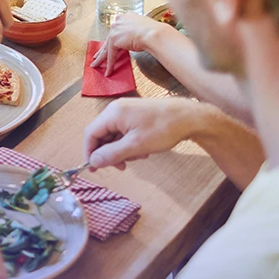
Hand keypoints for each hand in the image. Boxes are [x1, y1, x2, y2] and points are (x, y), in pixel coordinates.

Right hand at [82, 97, 202, 169]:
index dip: (90, 152)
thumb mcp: (135, 146)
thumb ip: (111, 154)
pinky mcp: (136, 114)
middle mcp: (116, 109)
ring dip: (122, 150)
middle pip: (102, 134)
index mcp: (112, 114)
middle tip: (122, 166)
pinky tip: (143, 149)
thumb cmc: (162, 129)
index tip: (94, 168)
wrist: (188, 117)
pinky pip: (124, 131)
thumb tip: (93, 161)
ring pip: (114, 135)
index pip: (91, 133)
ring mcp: (126, 111)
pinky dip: (129, 143)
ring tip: (139, 156)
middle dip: (110, 153)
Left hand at [92, 11, 164, 76]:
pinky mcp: (114, 40)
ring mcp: (115, 30)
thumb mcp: (143, 27)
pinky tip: (108, 71)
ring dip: (101, 58)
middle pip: (109, 38)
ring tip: (96, 65)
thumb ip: (135, 31)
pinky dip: (110, 65)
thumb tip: (136, 38)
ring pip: (106, 47)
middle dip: (102, 49)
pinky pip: (111, 55)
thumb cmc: (154, 31)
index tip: (109, 44)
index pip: (117, 30)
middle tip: (97, 55)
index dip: (113, 38)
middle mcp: (118, 21)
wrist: (154, 34)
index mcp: (126, 17)